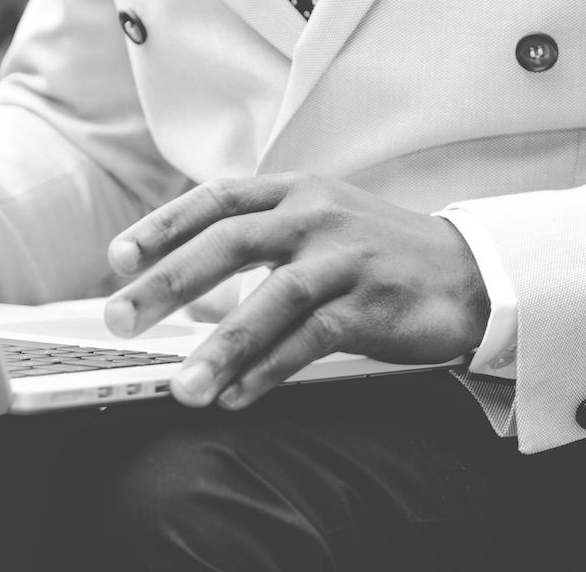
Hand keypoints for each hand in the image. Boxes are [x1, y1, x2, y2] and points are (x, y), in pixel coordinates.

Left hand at [102, 174, 489, 408]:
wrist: (468, 272)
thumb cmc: (380, 254)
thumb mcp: (322, 227)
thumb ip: (262, 244)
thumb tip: (185, 291)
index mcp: (300, 191)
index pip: (218, 199)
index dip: (163, 226)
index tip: (118, 259)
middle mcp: (319, 216)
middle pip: (231, 242)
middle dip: (168, 282)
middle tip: (121, 318)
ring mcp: (348, 258)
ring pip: (272, 298)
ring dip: (221, 347)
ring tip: (183, 387)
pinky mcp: (373, 302)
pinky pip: (312, 338)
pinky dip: (271, 369)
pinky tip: (238, 394)